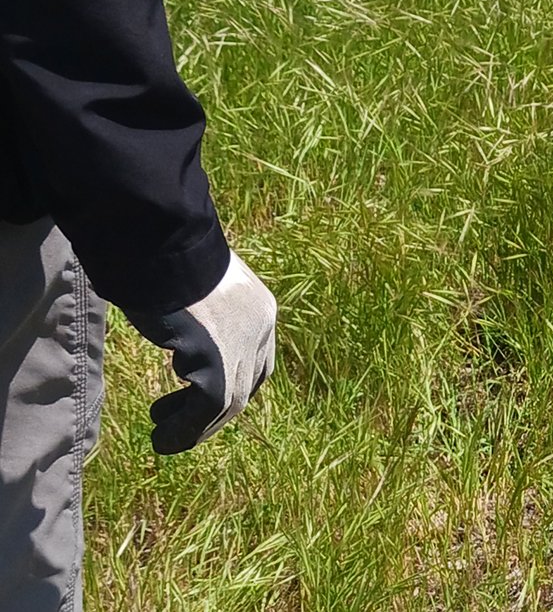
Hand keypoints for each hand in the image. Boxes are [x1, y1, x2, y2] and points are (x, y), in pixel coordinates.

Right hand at [124, 251, 277, 454]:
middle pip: (247, 384)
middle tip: (180, 422)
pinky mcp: (218, 361)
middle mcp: (261, 327)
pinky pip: (207, 408)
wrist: (164, 244)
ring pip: (229, 402)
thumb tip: (187, 329)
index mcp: (261, 308)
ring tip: (166, 434)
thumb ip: (206, 312)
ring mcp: (243, 345)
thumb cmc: (171, 257)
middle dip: (214, 411)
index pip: (259, 361)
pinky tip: (162, 437)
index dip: (236, 386)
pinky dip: (185, 430)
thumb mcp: (200, 287)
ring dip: (196, 426)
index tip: (201, 399)